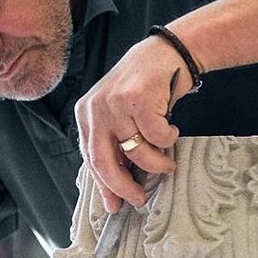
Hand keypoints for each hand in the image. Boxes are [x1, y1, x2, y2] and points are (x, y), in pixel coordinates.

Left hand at [74, 36, 188, 211]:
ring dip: (156, 163)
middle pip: (103, 161)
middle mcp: (95, 109)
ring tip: (167, 162)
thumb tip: (118, 185)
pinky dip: (169, 139)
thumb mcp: (118, 113)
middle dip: (122, 186)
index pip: (89, 158)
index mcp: (85, 114)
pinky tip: (172, 129)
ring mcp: (114, 103)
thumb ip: (114, 142)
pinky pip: (157, 137)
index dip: (104, 185)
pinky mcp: (137, 99)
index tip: (115, 204)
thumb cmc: (144, 87)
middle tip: (138, 198)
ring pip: (136, 152)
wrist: (167, 52)